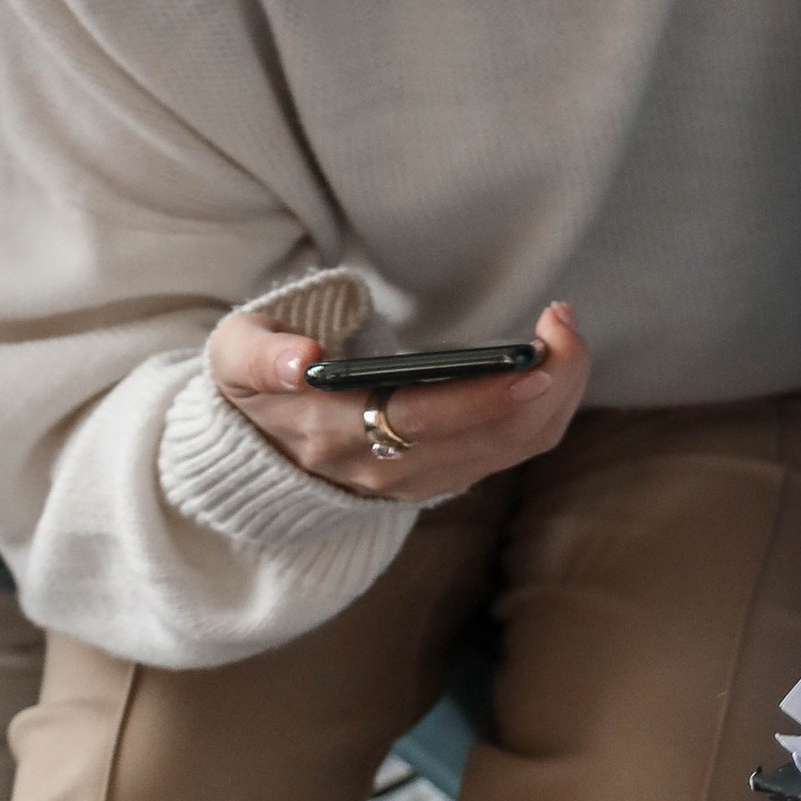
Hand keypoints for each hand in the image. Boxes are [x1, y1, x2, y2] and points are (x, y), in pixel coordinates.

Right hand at [209, 301, 590, 501]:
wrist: (257, 448)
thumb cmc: (256, 382)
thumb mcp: (234, 357)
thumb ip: (261, 356)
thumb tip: (302, 361)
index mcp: (332, 433)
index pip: (424, 421)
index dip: (487, 396)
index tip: (534, 357)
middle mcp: (382, 469)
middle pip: (489, 438)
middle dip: (547, 382)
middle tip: (564, 320)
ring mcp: (418, 480)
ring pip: (512, 448)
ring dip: (558, 393)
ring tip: (565, 331)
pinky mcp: (443, 477)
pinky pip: (513, 450)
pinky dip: (548, 407)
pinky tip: (554, 359)